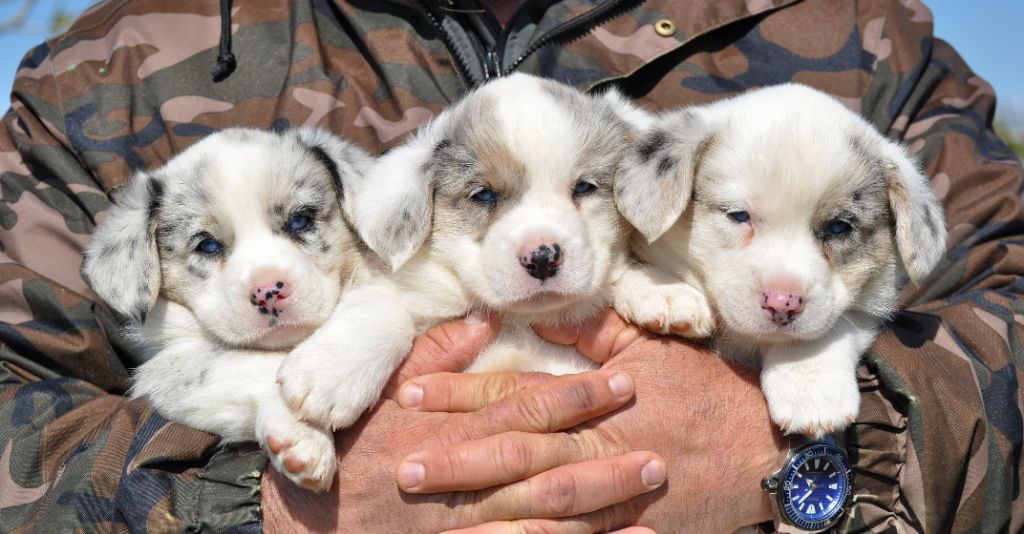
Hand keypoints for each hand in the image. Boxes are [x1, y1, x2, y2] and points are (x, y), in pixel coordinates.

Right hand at [261, 313, 663, 532]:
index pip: (525, 405)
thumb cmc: (350, 452)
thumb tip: (483, 318)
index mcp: (450, 427)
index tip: (623, 381)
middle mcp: (464, 476)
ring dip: (600, 501)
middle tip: (654, 437)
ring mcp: (466, 523)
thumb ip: (435, 356)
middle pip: (546, 459)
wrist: (310, 524)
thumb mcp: (381, 393)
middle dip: (603, 448)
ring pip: (544, 511)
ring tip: (648, 487)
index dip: (578, 394)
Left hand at [397, 310, 786, 530]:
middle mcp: (595, 444)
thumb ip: (592, 331)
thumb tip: (541, 313)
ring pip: (538, 501)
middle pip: (516, 452)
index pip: (515, 393)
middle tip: (406, 469)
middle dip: (458, 460)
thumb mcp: (651, 344)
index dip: (461, 393)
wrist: (764, 446)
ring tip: (441, 511)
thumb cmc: (705, 389)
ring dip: (487, 506)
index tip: (412, 396)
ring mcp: (612, 493)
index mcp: (594, 398)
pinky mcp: (629, 527)